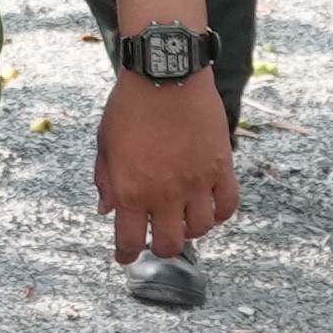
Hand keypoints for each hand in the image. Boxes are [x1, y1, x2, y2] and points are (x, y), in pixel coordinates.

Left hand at [93, 71, 236, 263]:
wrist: (166, 75)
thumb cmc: (129, 107)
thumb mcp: (105, 144)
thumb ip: (105, 181)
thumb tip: (107, 210)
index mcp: (131, 190)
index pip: (130, 242)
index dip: (126, 256)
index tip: (126, 257)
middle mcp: (165, 193)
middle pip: (169, 244)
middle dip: (160, 248)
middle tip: (157, 238)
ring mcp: (196, 182)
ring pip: (200, 229)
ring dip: (190, 230)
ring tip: (182, 219)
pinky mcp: (220, 167)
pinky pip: (227, 205)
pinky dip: (220, 213)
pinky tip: (209, 207)